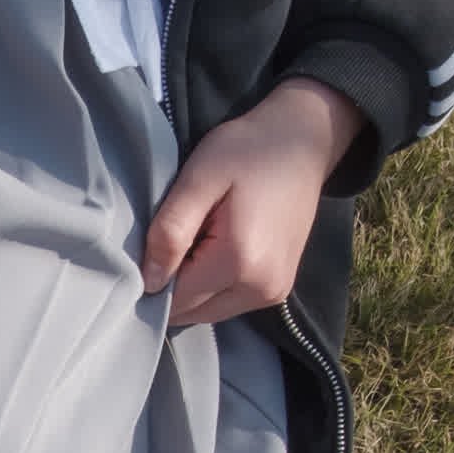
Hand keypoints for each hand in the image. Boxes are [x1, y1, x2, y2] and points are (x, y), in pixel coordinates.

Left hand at [142, 77, 367, 329]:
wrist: (304, 140)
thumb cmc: (249, 150)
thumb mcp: (199, 179)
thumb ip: (170, 231)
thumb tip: (149, 281)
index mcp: (240, 263)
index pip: (175, 300)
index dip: (155, 277)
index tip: (157, 243)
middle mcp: (260, 290)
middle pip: (192, 313)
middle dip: (174, 285)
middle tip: (178, 238)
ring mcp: (274, 294)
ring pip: (208, 312)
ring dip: (193, 287)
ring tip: (200, 240)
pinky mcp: (278, 290)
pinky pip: (228, 303)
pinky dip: (213, 286)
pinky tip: (215, 250)